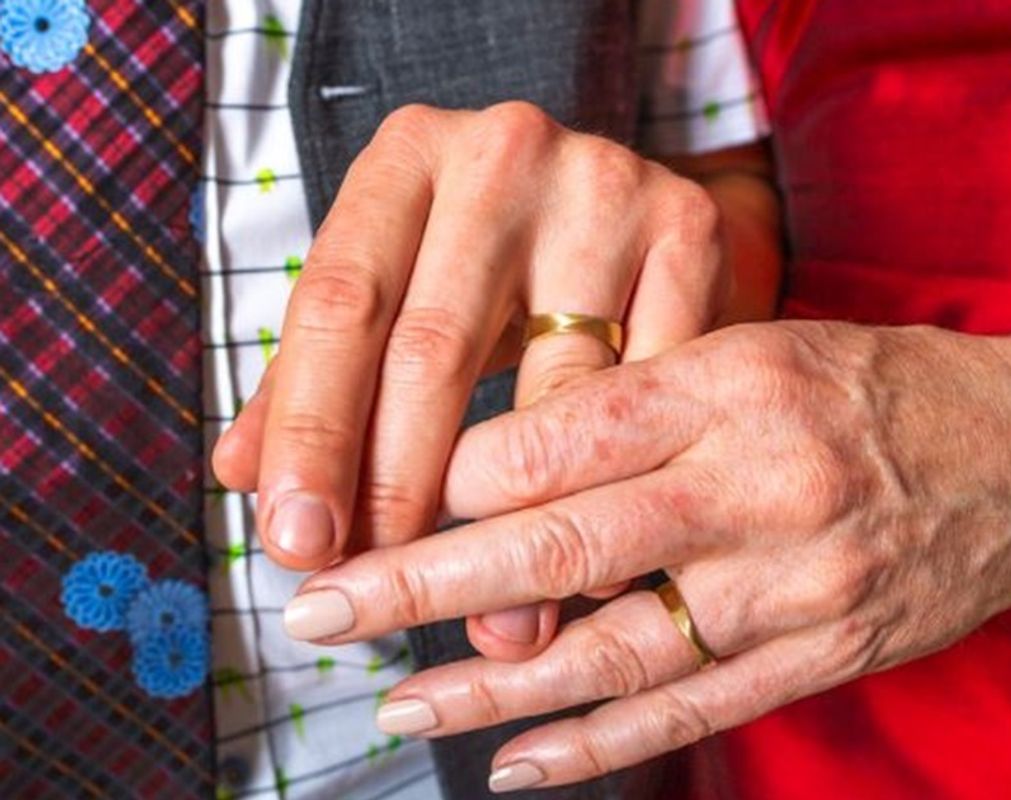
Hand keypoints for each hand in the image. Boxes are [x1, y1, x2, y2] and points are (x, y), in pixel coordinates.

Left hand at [210, 102, 777, 657]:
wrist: (617, 198)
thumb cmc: (482, 258)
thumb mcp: (398, 293)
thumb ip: (317, 377)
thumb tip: (246, 481)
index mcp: (408, 156)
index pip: (340, 303)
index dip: (313, 433)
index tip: (300, 543)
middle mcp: (505, 154)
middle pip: (435, 346)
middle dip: (400, 486)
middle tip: (381, 590)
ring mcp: (609, 185)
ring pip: (553, 384)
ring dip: (518, 513)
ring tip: (488, 609)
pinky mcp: (692, 229)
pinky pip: (652, 388)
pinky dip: (622, 482)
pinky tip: (593, 559)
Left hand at [280, 320, 1010, 789]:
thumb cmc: (870, 388)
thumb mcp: (756, 346)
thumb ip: (636, 396)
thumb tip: (495, 466)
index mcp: (736, 383)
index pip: (566, 432)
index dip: (458, 472)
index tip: (384, 492)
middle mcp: (763, 486)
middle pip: (567, 543)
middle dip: (426, 584)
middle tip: (323, 611)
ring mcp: (795, 587)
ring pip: (616, 648)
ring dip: (491, 687)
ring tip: (394, 703)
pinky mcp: (820, 657)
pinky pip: (691, 710)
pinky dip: (596, 745)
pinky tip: (515, 765)